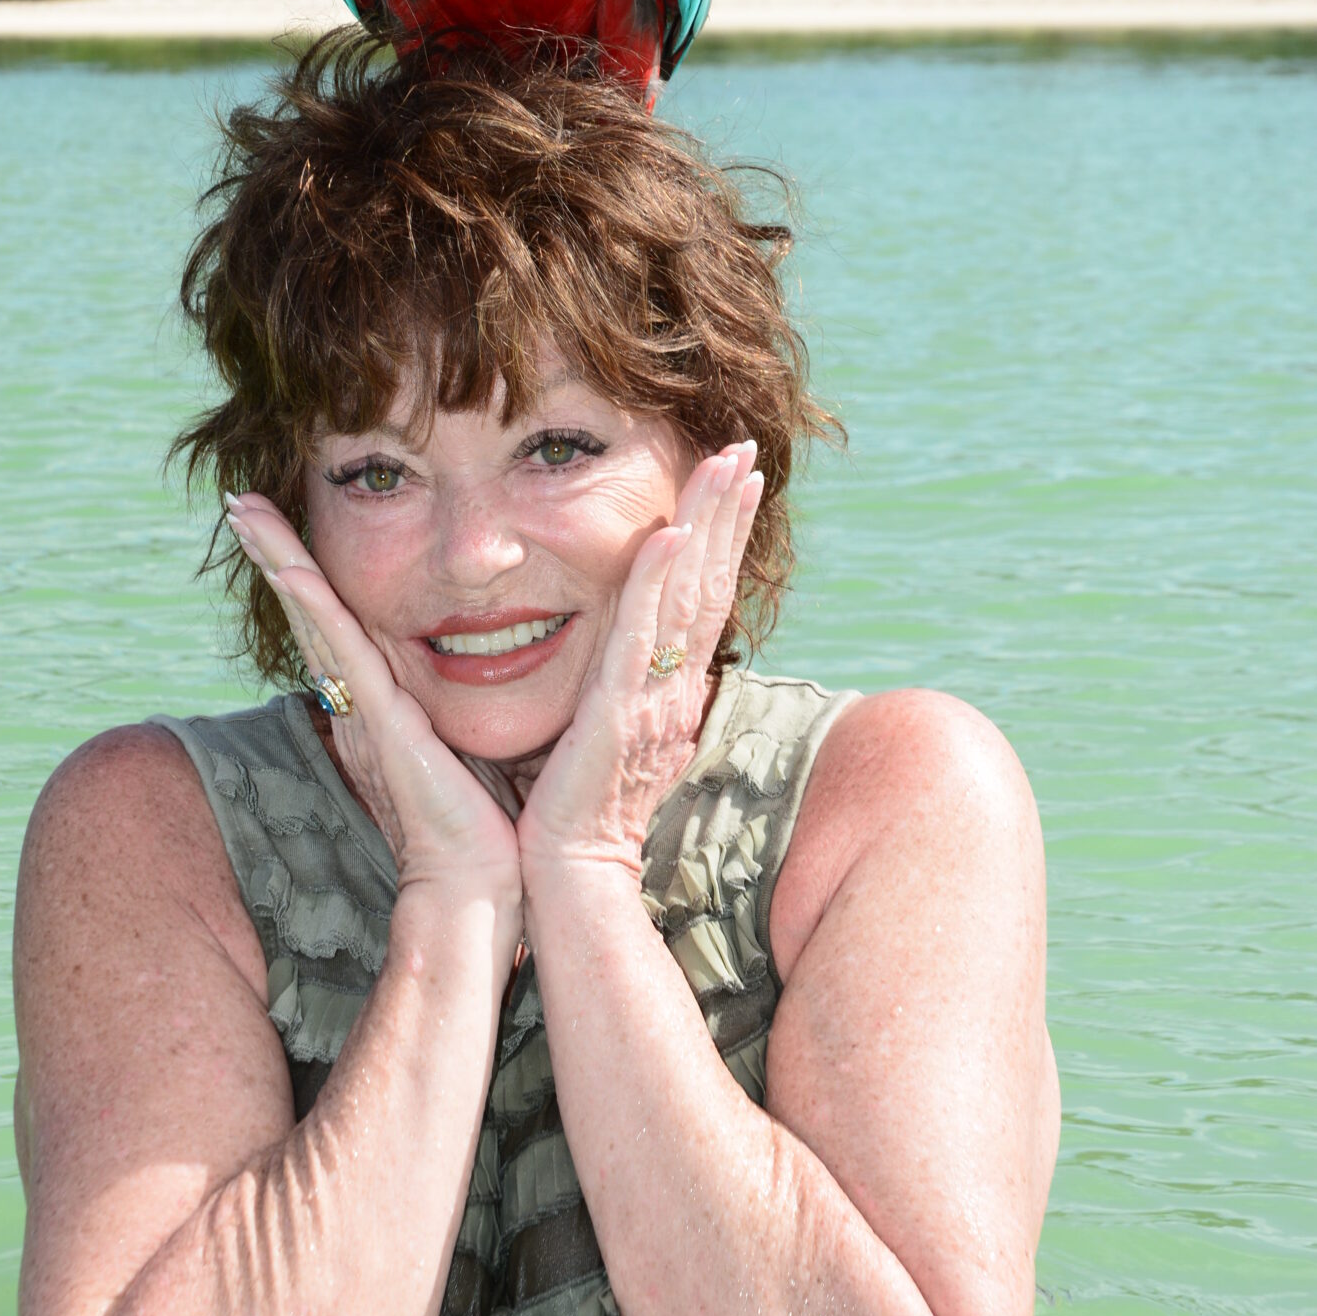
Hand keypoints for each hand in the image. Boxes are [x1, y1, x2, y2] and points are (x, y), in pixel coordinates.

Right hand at [222, 496, 523, 931]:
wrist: (478, 878)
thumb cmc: (479, 819)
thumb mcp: (460, 742)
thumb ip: (450, 706)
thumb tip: (471, 668)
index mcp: (377, 699)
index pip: (333, 619)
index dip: (302, 569)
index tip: (277, 520)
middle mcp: (359, 698)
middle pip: (307, 608)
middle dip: (274, 551)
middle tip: (240, 498)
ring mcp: (365, 707)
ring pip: (314, 617)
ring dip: (280, 560)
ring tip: (246, 510)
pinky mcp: (380, 722)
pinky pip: (342, 652)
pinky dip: (313, 607)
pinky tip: (292, 569)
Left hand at [515, 444, 763, 902]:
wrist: (571, 867)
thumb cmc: (582, 809)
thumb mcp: (615, 735)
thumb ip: (632, 692)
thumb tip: (646, 665)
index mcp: (671, 685)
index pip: (705, 595)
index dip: (724, 533)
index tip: (737, 477)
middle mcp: (674, 681)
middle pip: (711, 579)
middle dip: (729, 509)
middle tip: (745, 448)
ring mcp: (652, 691)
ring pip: (688, 591)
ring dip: (708, 523)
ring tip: (726, 465)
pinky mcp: (619, 705)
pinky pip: (643, 631)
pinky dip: (659, 579)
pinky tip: (671, 533)